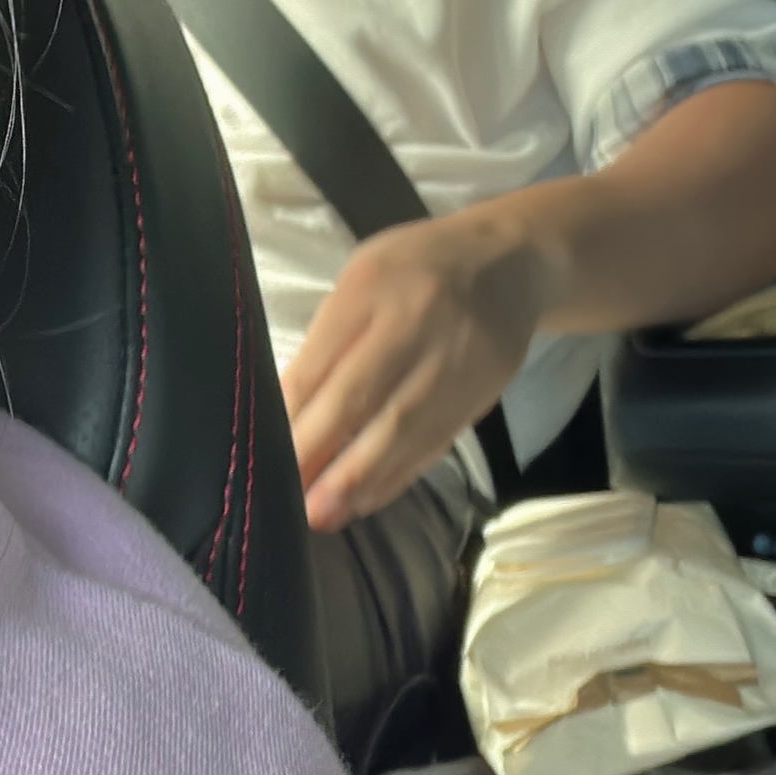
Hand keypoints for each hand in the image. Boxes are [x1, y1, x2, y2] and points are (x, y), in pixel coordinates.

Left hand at [281, 209, 556, 531]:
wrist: (511, 261)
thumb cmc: (415, 269)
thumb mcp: (361, 280)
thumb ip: (328, 340)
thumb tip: (288, 413)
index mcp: (372, 287)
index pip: (322, 361)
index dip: (293, 414)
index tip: (264, 452)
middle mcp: (417, 323)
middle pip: (361, 399)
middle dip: (319, 454)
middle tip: (287, 498)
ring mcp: (457, 360)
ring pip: (402, 430)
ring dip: (358, 479)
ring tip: (323, 514)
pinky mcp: (483, 391)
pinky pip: (434, 442)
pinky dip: (397, 475)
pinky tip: (366, 499)